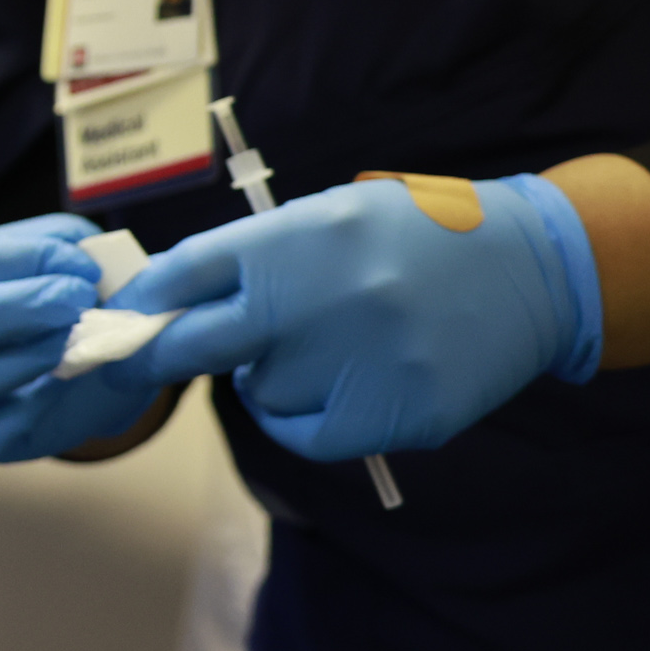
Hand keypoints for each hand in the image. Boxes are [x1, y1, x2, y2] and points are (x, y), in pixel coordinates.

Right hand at [0, 214, 145, 462]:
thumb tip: (122, 280)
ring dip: (20, 361)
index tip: (86, 266)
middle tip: (76, 299)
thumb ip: (102, 267)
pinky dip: (36, 411)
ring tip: (76, 343)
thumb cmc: (82, 301)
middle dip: (12, 308)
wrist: (105, 363)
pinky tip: (71, 383)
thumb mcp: (94, 269)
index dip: (21, 257)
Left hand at [101, 174, 602, 459]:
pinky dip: (299, 420)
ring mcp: (361, 361)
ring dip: (266, 378)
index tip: (118, 319)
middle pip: (196, 342)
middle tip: (130, 362)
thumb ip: (257, 257)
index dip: (143, 300)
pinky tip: (329, 390)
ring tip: (320, 348)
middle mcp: (324, 298)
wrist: (531, 269)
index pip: (186, 272)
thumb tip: (167, 304)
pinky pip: (304, 435)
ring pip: (259, 392)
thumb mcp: (332, 215)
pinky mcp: (396, 414)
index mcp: (301, 236)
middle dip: (157, 354)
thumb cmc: (414, 238)